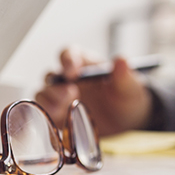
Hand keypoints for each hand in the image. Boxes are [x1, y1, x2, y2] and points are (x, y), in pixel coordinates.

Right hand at [34, 47, 152, 135]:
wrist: (127, 120)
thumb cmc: (126, 97)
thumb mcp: (130, 87)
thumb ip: (124, 75)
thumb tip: (121, 60)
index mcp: (85, 64)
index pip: (69, 54)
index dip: (67, 60)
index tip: (72, 71)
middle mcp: (69, 79)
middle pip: (52, 76)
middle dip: (57, 85)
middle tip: (71, 93)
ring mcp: (62, 97)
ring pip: (44, 94)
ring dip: (50, 101)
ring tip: (64, 108)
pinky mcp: (60, 114)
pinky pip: (46, 113)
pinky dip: (48, 115)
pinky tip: (60, 120)